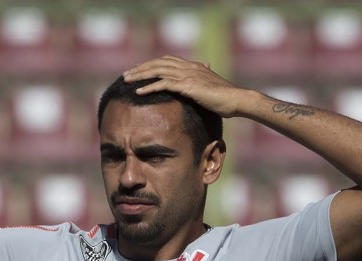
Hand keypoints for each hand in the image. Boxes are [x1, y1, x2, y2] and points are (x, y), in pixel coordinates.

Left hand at [122, 56, 248, 118]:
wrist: (236, 100)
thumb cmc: (225, 97)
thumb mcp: (211, 87)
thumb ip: (202, 82)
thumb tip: (202, 77)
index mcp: (193, 66)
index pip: (167, 60)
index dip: (151, 64)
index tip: (139, 70)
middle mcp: (189, 67)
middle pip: (158, 64)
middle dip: (140, 68)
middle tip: (126, 74)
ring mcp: (188, 75)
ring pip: (158, 71)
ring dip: (140, 76)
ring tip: (126, 81)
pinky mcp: (188, 86)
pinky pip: (164, 85)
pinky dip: (149, 87)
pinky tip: (138, 92)